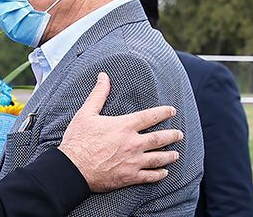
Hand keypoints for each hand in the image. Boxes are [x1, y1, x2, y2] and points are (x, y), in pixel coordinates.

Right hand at [58, 72, 183, 192]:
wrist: (73, 168)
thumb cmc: (78, 140)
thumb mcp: (86, 113)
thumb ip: (98, 94)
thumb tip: (103, 76)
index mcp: (124, 126)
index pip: (149, 117)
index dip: (163, 113)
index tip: (172, 111)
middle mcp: (133, 143)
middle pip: (159, 138)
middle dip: (172, 135)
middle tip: (179, 134)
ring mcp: (133, 161)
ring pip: (158, 158)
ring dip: (169, 155)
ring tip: (176, 154)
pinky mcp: (130, 177)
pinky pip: (150, 176)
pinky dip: (159, 174)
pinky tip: (164, 172)